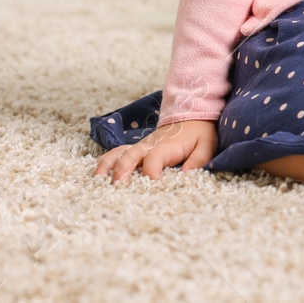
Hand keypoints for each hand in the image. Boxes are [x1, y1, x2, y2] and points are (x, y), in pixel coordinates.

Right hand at [92, 118, 218, 182]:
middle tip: (116, 190)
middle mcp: (148, 146)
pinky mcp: (135, 150)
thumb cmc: (199, 133)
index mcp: (166, 146)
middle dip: (120, 173)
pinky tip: (96, 176)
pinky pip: (116, 153)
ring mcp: (139, 147)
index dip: (151, 172)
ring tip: (96, 183)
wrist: (191, 114)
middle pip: (128, 157)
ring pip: (117, 154)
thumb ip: (198, 160)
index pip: (153, 159)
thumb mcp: (206, 145)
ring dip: (106, 167)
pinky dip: (104, 163)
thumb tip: (186, 176)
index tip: (151, 186)